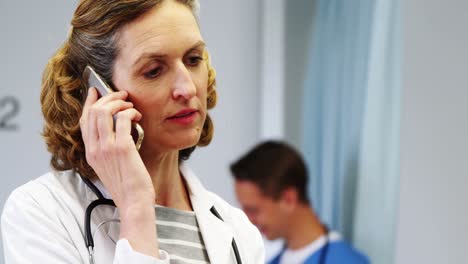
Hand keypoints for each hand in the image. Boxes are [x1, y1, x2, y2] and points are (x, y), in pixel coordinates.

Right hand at [80, 87, 153, 207]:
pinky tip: (137, 116)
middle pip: (93, 112)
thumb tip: (117, 128)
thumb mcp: (109, 167)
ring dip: (119, 102)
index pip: (84, 120)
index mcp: (90, 153)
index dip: (89, 103)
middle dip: (108, 97)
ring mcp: (107, 148)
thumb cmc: (126, 187)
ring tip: (130, 105)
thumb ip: (107, 149)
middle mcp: (95, 149)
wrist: (134, 203)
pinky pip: (123, 119)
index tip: (96, 91)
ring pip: (105, 111)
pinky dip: (130, 112)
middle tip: (122, 95)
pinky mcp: (122, 148)